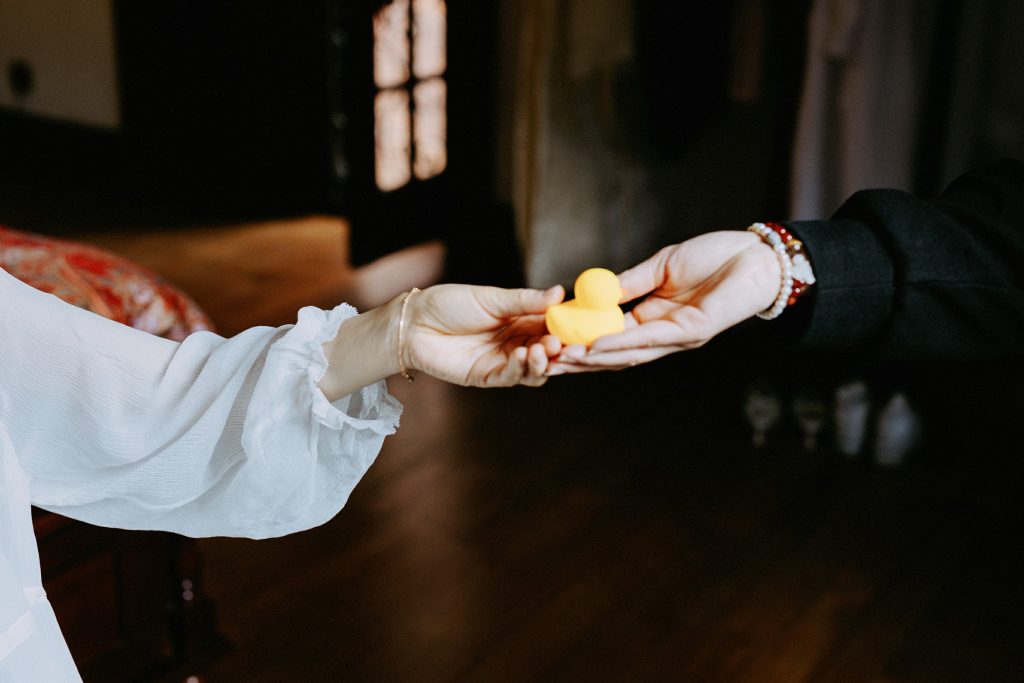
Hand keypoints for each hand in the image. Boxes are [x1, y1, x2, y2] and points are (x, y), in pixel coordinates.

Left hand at [406, 284, 564, 386]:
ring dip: (543, 362)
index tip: (579, 326)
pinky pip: (511, 377)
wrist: (414, 322)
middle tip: (564, 343)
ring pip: (535, 369)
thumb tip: (560, 293)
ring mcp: (502, 361)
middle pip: (548, 352)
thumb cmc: (450, 304)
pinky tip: (521, 355)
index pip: (552, 326)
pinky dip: (520, 369)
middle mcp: (516, 342)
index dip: (567, 328)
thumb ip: (526, 300)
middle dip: (559, 350)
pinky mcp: (487, 376)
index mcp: (520, 320)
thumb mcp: (492, 298)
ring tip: (543, 350)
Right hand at [549, 231, 779, 373]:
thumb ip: (631, 282)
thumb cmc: (715, 257)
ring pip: (628, 353)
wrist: (756, 255)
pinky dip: (621, 344)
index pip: (610, 336)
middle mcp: (664, 334)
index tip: (550, 341)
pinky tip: (595, 346)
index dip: (581, 340)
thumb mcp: (662, 265)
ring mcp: (678, 336)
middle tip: (545, 363)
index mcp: (654, 318)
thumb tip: (595, 292)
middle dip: (580, 359)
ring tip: (561, 359)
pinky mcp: (694, 331)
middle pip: (615, 353)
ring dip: (593, 358)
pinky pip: (650, 339)